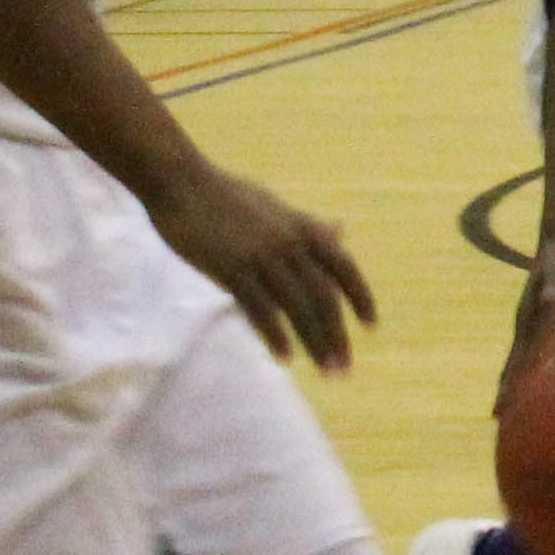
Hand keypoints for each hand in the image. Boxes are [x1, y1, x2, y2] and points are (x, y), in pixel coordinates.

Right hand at [147, 163, 376, 370]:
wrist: (183, 184)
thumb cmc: (228, 195)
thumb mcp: (278, 206)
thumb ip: (310, 225)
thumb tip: (343, 230)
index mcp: (303, 228)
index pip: (343, 266)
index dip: (360, 297)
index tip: (371, 326)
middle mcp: (289, 243)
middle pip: (324, 296)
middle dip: (337, 334)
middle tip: (344, 367)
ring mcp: (262, 256)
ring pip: (297, 307)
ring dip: (314, 342)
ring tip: (325, 370)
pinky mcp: (232, 269)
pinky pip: (260, 309)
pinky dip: (275, 335)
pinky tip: (285, 357)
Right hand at [495, 236, 554, 412]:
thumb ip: (553, 291)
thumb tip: (549, 301)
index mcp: (531, 323)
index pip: (517, 361)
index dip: (510, 385)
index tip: (498, 410)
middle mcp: (528, 327)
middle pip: (515, 364)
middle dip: (507, 390)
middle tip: (495, 417)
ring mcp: (535, 324)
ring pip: (523, 359)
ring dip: (516, 381)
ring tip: (507, 404)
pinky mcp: (550, 320)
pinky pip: (545, 349)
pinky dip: (539, 365)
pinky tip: (543, 377)